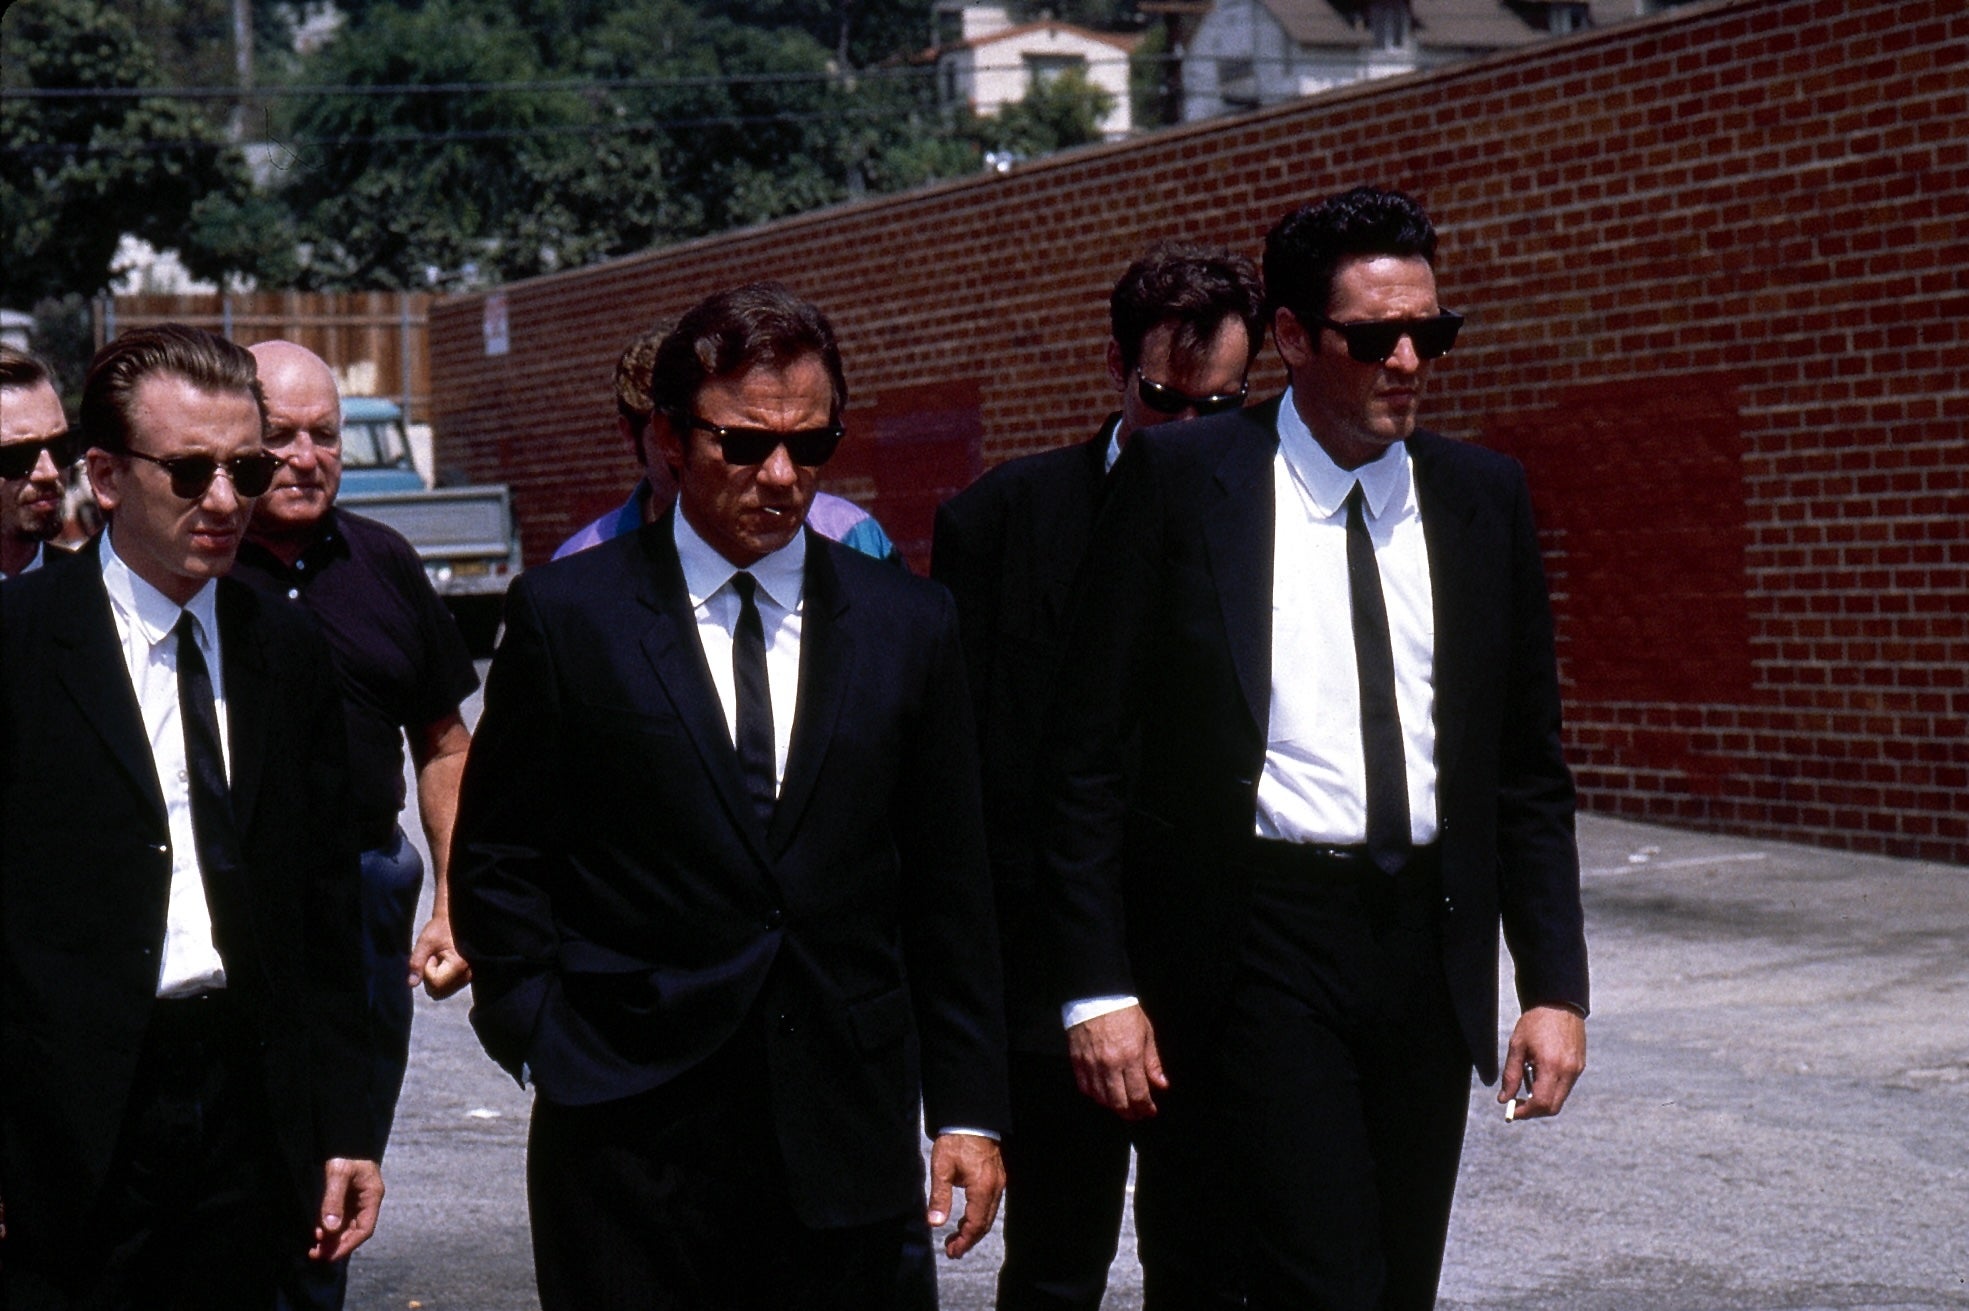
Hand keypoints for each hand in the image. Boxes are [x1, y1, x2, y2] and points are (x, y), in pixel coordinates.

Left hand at [309, 1158, 383, 1261]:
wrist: (343, 1137)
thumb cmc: (345, 1152)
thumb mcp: (339, 1174)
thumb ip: (334, 1200)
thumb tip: (329, 1229)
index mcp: (372, 1196)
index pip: (365, 1228)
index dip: (349, 1244)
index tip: (331, 1255)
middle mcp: (365, 1202)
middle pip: (354, 1232)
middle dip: (337, 1245)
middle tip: (317, 1255)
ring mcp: (355, 1202)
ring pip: (345, 1228)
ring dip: (330, 1240)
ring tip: (314, 1250)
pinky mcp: (344, 1199)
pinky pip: (337, 1220)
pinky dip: (327, 1230)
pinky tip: (316, 1234)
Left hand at [407, 914, 471, 998]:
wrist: (453, 921)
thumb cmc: (440, 928)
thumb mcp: (425, 942)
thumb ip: (417, 963)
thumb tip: (411, 984)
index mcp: (459, 965)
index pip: (434, 984)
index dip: (427, 970)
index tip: (432, 954)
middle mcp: (467, 974)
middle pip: (438, 991)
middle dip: (431, 976)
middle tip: (435, 956)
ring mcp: (468, 977)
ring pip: (441, 992)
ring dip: (436, 978)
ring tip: (440, 959)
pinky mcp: (465, 977)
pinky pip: (446, 988)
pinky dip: (441, 979)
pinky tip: (444, 964)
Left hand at [925, 1133, 1003, 1258]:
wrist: (971, 1118)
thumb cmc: (956, 1141)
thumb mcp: (942, 1168)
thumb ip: (939, 1197)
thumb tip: (934, 1222)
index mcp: (982, 1188)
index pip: (975, 1224)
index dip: (964, 1241)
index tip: (951, 1252)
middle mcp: (995, 1188)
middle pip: (984, 1223)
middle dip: (969, 1240)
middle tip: (952, 1250)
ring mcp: (998, 1183)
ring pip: (989, 1215)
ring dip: (974, 1229)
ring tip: (956, 1238)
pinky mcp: (997, 1177)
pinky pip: (990, 1204)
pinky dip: (979, 1216)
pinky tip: (966, 1219)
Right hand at [1067, 1004, 1166, 1120]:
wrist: (1096, 995)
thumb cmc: (1124, 1012)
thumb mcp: (1146, 1033)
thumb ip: (1153, 1062)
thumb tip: (1162, 1085)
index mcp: (1131, 1056)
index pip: (1139, 1095)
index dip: (1145, 1108)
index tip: (1150, 1111)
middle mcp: (1110, 1064)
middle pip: (1119, 1103)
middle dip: (1131, 1114)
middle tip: (1137, 1113)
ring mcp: (1091, 1064)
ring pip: (1101, 1099)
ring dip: (1113, 1106)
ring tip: (1122, 1104)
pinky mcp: (1077, 1061)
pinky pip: (1085, 1088)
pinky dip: (1095, 1095)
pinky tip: (1103, 1092)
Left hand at [1498, 1004, 1585, 1120]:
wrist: (1559, 1003)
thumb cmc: (1535, 1022)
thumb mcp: (1517, 1046)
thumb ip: (1511, 1075)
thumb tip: (1504, 1099)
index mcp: (1552, 1066)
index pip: (1542, 1103)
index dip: (1526, 1112)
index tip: (1512, 1111)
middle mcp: (1568, 1071)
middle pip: (1553, 1107)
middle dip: (1534, 1111)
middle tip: (1517, 1104)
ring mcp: (1577, 1070)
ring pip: (1560, 1098)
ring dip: (1542, 1099)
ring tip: (1526, 1081)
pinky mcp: (1580, 1066)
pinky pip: (1565, 1087)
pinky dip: (1551, 1089)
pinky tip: (1538, 1074)